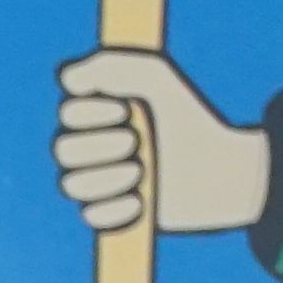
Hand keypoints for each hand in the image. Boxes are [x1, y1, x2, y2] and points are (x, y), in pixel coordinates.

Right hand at [56, 48, 268, 236]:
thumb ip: (113, 66)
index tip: (125, 109)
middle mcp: (91, 149)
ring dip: (108, 177)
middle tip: (136, 142)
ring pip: (71, 184)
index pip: (69, 112)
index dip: (90, 112)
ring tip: (142, 172)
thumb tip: (68, 78)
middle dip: (100, 145)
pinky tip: (142, 201)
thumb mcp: (156, 79)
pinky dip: (116, 209)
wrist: (220, 169)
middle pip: (63, 149)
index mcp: (98, 114)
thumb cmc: (188, 119)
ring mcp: (98, 183)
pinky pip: (91, 216)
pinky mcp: (109, 215)